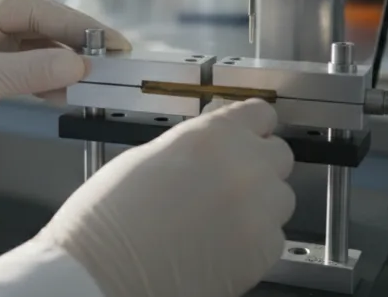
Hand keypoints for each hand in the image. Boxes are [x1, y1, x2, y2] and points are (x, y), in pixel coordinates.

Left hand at [0, 0, 129, 160]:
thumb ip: (29, 72)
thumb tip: (78, 65)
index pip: (42, 12)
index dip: (81, 26)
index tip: (113, 43)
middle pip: (44, 30)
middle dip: (78, 47)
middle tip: (114, 64)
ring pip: (37, 53)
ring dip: (64, 68)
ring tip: (94, 83)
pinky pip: (25, 73)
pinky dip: (45, 83)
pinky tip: (63, 95)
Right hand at [36, 99, 294, 296]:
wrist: (107, 274)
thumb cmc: (110, 219)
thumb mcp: (145, 157)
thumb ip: (190, 146)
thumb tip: (208, 146)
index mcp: (213, 135)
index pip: (259, 114)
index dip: (250, 125)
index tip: (247, 132)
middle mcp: (245, 168)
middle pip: (279, 154)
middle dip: (257, 163)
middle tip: (227, 178)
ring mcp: (259, 212)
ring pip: (280, 197)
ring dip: (258, 201)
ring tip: (220, 215)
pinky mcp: (264, 253)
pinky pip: (273, 236)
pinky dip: (253, 238)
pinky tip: (220, 242)